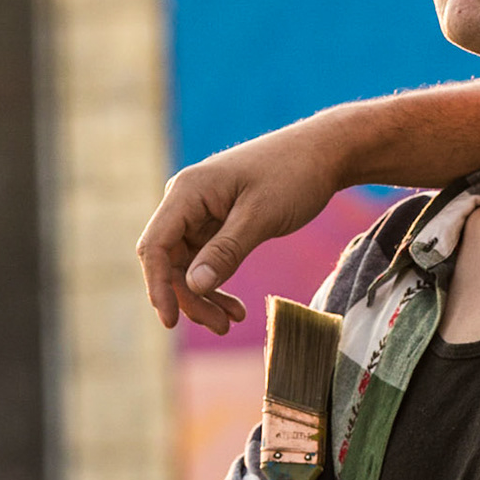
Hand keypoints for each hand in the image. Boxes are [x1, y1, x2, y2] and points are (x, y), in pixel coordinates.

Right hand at [137, 118, 347, 333]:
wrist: (324, 152)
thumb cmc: (294, 174)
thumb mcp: (261, 215)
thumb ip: (226, 250)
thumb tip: (192, 286)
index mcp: (187, 191)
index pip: (155, 245)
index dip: (158, 286)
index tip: (171, 322)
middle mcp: (186, 201)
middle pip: (170, 261)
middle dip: (190, 298)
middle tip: (221, 326)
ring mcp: (201, 212)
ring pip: (188, 266)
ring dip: (204, 296)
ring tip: (230, 323)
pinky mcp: (218, 222)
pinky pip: (207, 260)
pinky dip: (218, 283)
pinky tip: (235, 307)